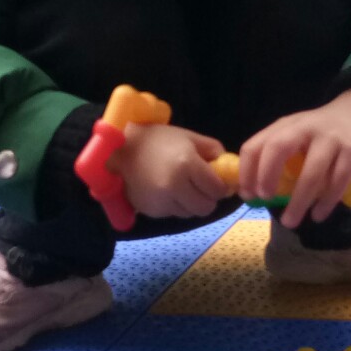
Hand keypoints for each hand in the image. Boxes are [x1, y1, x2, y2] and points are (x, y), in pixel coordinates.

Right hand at [113, 122, 228, 221]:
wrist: (120, 150)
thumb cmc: (158, 140)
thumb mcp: (189, 137)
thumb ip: (213, 151)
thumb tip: (229, 169)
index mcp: (187, 164)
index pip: (217, 189)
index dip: (221, 187)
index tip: (216, 182)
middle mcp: (175, 186)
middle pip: (206, 207)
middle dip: (208, 199)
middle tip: (201, 188)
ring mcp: (161, 201)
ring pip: (190, 213)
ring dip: (190, 203)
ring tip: (181, 187)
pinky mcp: (152, 211)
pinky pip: (173, 213)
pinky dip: (174, 205)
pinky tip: (165, 190)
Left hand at [238, 87, 350, 228]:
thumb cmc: (323, 131)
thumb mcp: (298, 133)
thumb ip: (280, 156)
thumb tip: (258, 194)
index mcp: (285, 126)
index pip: (255, 145)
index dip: (247, 171)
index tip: (248, 195)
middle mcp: (304, 128)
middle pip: (278, 148)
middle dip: (267, 175)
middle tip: (265, 199)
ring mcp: (330, 138)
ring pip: (311, 172)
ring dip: (299, 201)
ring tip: (291, 222)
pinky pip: (337, 181)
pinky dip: (326, 202)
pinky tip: (318, 215)